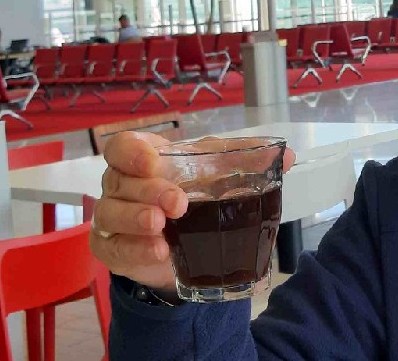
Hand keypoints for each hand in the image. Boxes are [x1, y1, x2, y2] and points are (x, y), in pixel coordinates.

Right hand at [89, 131, 294, 290]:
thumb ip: (249, 161)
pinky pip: (115, 248)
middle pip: (120, 181)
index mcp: (142, 160)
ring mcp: (112, 219)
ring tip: (161, 226)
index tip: (151, 161)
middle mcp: (121, 186)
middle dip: (148, 191)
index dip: (130, 151)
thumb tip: (286, 155)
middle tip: (178, 203)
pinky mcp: (112, 250)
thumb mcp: (221, 176)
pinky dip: (136, 249)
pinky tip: (158, 250)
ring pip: (111, 214)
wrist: (185, 250)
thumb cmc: (197, 200)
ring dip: (136, 219)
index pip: (121, 146)